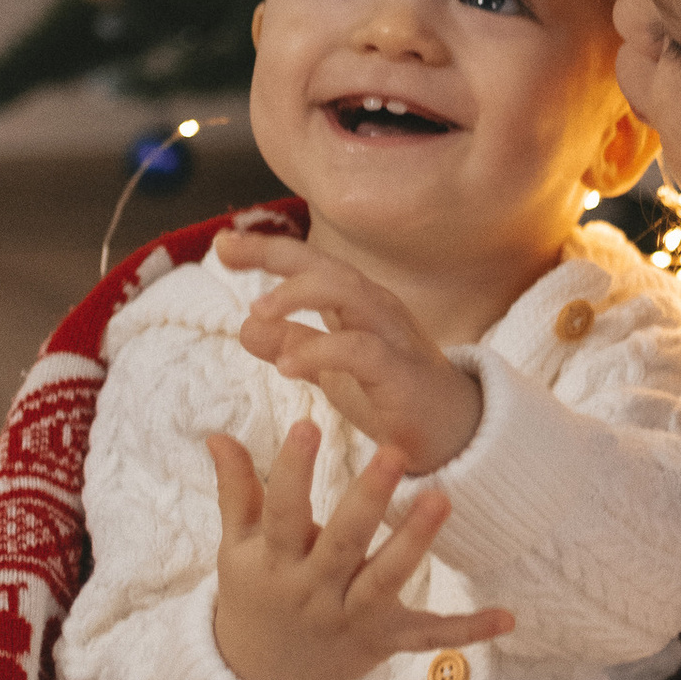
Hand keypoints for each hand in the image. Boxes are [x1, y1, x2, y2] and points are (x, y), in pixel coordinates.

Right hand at [205, 420, 511, 679]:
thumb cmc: (255, 594)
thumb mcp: (236, 549)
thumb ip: (236, 492)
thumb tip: (217, 435)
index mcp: (274, 563)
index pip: (281, 512)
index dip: (291, 470)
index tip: (306, 423)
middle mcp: (313, 592)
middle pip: (342, 543)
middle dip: (367, 500)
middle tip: (392, 451)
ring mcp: (351, 619)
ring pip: (386, 581)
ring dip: (415, 543)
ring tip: (443, 497)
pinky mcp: (385, 642)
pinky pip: (429, 637)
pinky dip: (467, 632)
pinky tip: (507, 615)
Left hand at [216, 231, 483, 474]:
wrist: (457, 435)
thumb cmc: (393, 394)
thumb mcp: (332, 369)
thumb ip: (294, 344)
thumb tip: (245, 326)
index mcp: (358, 304)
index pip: (310, 265)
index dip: (267, 250)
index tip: (222, 243)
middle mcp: (376, 308)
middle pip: (328, 266)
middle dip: (278, 255)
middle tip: (227, 255)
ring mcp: (392, 337)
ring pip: (348, 294)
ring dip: (299, 294)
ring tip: (257, 312)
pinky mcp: (401, 373)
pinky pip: (360, 351)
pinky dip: (321, 353)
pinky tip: (286, 368)